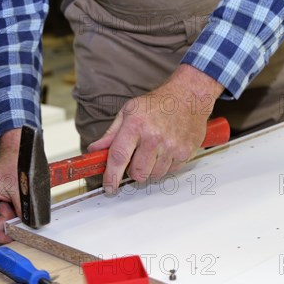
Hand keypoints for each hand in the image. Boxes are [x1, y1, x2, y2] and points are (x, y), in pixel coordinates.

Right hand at [0, 129, 21, 246]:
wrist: (19, 156)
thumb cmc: (15, 166)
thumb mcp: (19, 188)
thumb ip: (22, 209)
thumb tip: (27, 228)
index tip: (8, 240)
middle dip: (3, 230)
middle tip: (18, 222)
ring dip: (8, 224)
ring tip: (16, 206)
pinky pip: (2, 225)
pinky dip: (11, 221)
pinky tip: (16, 208)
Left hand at [88, 64, 223, 193]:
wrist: (188, 96)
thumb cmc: (158, 103)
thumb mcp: (129, 111)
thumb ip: (111, 134)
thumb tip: (95, 150)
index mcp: (136, 125)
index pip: (119, 157)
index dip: (111, 176)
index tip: (109, 187)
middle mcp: (154, 137)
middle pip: (138, 173)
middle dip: (134, 170)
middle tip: (137, 156)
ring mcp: (171, 146)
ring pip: (154, 175)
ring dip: (150, 168)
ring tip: (154, 150)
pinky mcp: (185, 152)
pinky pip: (169, 172)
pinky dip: (165, 165)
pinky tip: (166, 149)